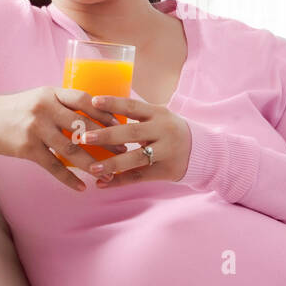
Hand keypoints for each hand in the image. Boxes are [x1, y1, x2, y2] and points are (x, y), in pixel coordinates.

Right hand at [0, 87, 128, 191]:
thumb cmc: (14, 110)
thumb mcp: (38, 98)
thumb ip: (61, 105)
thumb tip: (92, 118)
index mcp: (51, 93)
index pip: (84, 99)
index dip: (105, 112)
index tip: (122, 124)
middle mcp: (45, 108)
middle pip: (83, 125)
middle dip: (107, 140)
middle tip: (123, 152)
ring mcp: (36, 128)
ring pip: (72, 148)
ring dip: (93, 163)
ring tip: (108, 173)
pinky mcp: (26, 148)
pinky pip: (53, 166)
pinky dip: (69, 179)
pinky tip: (81, 187)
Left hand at [75, 95, 191, 188]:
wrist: (201, 151)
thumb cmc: (169, 131)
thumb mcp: (158, 118)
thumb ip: (135, 115)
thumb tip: (99, 108)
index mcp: (158, 113)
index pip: (133, 106)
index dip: (113, 103)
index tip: (93, 101)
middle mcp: (163, 130)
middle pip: (132, 132)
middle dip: (107, 135)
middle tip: (84, 137)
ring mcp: (166, 151)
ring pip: (136, 158)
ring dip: (112, 164)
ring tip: (92, 168)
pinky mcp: (166, 170)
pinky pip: (139, 176)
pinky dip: (120, 181)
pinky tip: (102, 184)